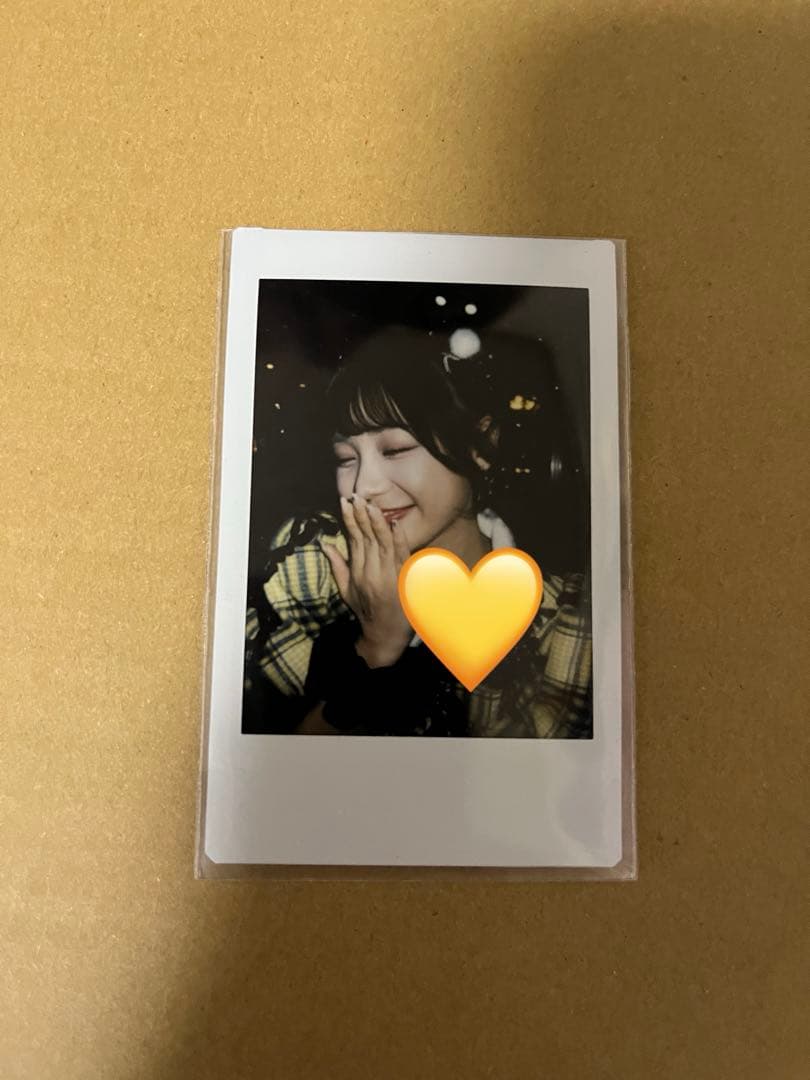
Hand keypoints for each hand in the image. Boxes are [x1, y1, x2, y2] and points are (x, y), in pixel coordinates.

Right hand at [320, 495, 412, 666]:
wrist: (384, 634)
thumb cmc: (365, 610)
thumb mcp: (346, 590)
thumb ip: (337, 565)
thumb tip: (324, 544)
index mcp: (357, 572)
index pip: (353, 540)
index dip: (350, 520)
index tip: (346, 502)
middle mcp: (370, 572)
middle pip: (366, 538)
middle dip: (361, 515)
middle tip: (357, 497)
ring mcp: (387, 576)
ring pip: (381, 543)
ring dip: (377, 522)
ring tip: (371, 505)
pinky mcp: (402, 580)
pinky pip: (400, 555)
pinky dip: (398, 539)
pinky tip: (394, 524)